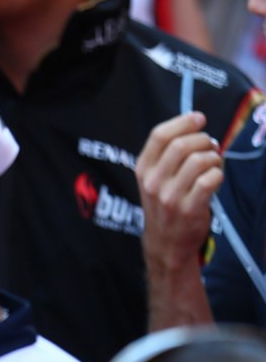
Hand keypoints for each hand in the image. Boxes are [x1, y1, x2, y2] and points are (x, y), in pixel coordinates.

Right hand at [136, 111, 223, 273]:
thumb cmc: (165, 205)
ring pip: (199, 160)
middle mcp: (153, 182)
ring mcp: (170, 197)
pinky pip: (210, 180)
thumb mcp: (154, 179)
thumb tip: (195, 124)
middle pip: (182, 145)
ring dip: (214, 157)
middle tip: (210, 146)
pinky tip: (216, 179)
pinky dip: (219, 174)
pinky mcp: (189, 209)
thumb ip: (167, 154)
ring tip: (214, 164)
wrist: (165, 243)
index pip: (159, 135)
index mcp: (143, 170)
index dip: (183, 122)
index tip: (199, 119)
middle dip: (203, 140)